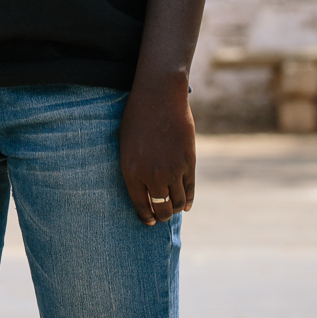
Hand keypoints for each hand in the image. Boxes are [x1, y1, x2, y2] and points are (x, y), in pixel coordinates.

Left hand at [119, 78, 194, 225]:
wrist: (159, 95)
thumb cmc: (137, 116)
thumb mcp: (127, 144)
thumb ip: (134, 168)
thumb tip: (143, 190)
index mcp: (131, 171)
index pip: (141, 206)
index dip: (146, 217)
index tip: (149, 221)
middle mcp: (152, 176)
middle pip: (161, 209)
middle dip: (161, 216)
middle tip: (161, 216)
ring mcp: (172, 170)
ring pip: (177, 204)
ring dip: (175, 209)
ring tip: (172, 209)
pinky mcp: (188, 163)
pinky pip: (189, 191)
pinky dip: (188, 201)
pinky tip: (185, 205)